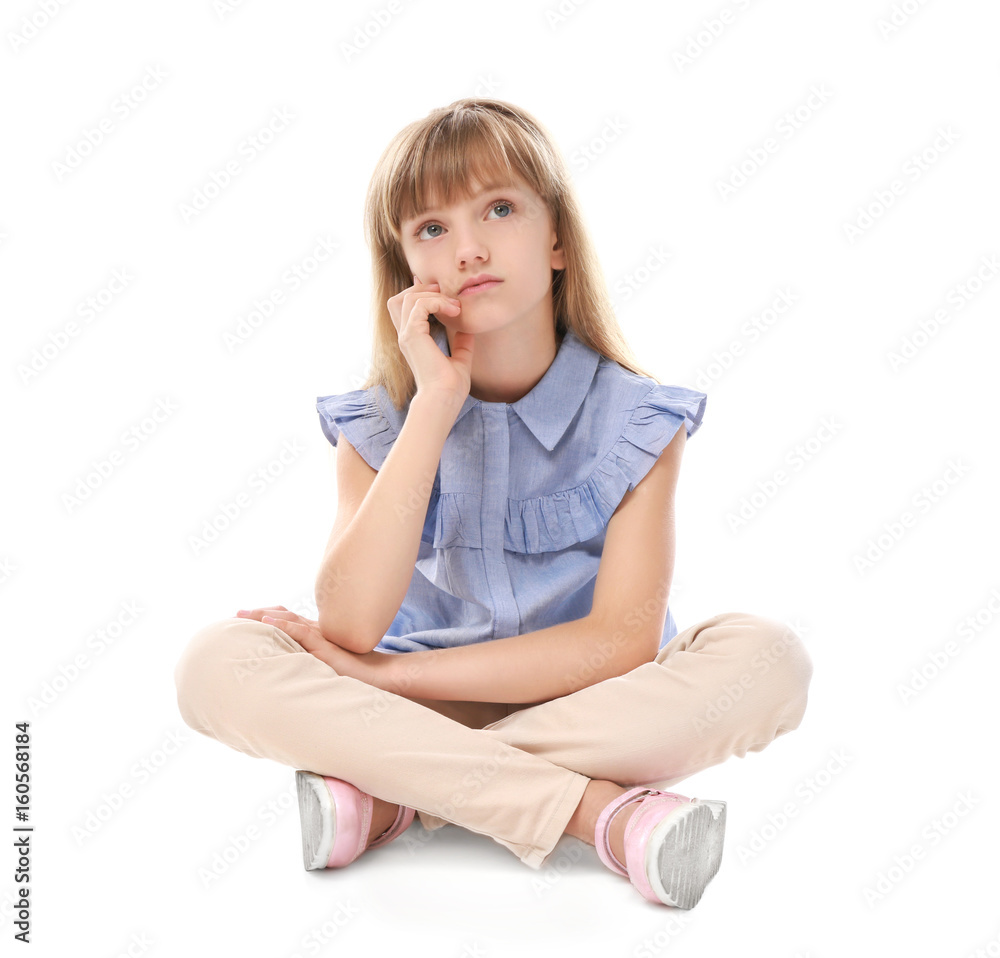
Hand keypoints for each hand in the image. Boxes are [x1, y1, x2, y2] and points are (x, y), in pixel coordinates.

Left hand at [234, 605, 388, 685]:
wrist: (377, 675)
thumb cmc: (355, 675)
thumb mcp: (326, 667)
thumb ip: (310, 665)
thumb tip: (291, 675)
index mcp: (316, 634)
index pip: (287, 619)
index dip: (267, 616)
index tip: (247, 617)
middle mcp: (316, 630)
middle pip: (282, 615)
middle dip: (258, 612)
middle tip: (236, 613)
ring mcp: (320, 635)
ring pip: (287, 619)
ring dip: (263, 615)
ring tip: (243, 614)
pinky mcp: (324, 644)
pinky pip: (300, 631)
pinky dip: (282, 625)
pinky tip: (267, 623)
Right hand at [386, 274, 473, 401]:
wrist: (444, 399)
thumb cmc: (450, 387)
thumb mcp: (460, 360)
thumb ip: (462, 344)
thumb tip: (468, 330)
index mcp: (412, 341)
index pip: (404, 309)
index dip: (418, 294)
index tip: (440, 290)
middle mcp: (405, 336)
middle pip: (399, 299)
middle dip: (422, 289)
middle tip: (445, 293)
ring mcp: (406, 335)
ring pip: (407, 298)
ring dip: (431, 295)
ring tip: (452, 304)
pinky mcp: (412, 335)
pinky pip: (420, 305)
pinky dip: (437, 302)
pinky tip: (454, 311)